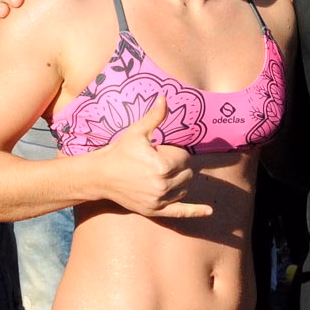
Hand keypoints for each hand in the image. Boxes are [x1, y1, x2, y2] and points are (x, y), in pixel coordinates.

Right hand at [99, 96, 213, 218]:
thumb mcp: (137, 132)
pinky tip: (209, 211)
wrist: (100, 175)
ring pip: (184, 189)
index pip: (184, 158)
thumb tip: (164, 97)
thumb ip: (155, 117)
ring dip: (181, 180)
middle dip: (179, 165)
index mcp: (162, 166)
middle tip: (162, 160)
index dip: (175, 152)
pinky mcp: (154, 210)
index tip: (161, 149)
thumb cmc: (119, 151)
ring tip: (164, 172)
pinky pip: (179, 212)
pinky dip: (195, 212)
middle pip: (187, 174)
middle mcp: (163, 185)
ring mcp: (158, 200)